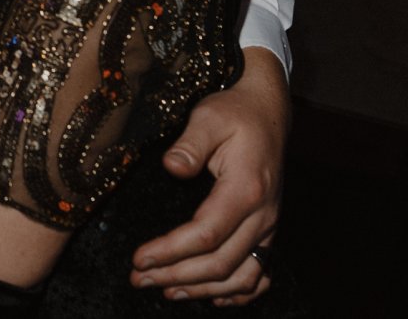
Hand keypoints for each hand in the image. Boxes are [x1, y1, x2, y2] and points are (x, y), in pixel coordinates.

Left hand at [130, 47, 288, 303]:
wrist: (268, 112)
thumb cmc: (235, 113)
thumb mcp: (209, 117)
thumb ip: (190, 143)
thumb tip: (171, 167)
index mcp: (245, 190)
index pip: (206, 234)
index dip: (171, 251)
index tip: (140, 259)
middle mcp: (262, 215)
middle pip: (220, 263)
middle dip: (176, 276)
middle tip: (139, 278)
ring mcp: (268, 226)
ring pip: (241, 276)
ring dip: (202, 289)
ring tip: (165, 291)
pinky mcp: (267, 229)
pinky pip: (260, 273)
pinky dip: (238, 292)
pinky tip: (212, 296)